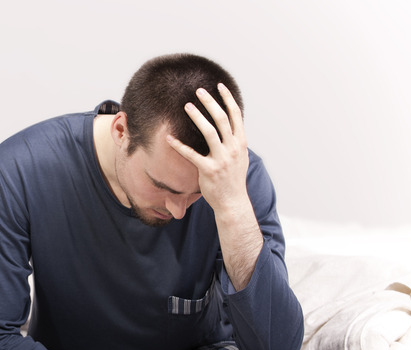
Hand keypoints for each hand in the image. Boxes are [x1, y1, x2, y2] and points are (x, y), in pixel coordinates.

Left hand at [168, 84, 261, 290]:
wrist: (232, 202)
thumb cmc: (233, 179)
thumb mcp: (240, 157)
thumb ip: (234, 141)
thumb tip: (229, 125)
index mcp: (241, 143)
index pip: (235, 115)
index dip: (228, 99)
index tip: (220, 86)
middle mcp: (233, 148)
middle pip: (221, 119)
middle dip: (210, 102)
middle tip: (199, 90)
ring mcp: (221, 159)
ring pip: (209, 132)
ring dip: (197, 117)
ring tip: (187, 106)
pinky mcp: (208, 170)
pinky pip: (191, 154)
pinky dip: (179, 145)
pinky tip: (169, 138)